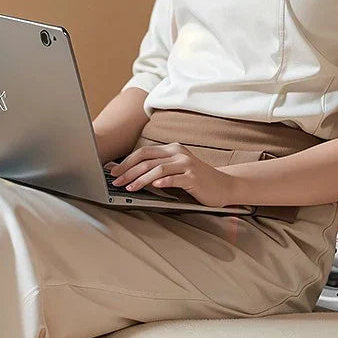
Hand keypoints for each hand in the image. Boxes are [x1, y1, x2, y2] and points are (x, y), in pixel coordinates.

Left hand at [108, 142, 241, 208]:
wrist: (223, 186)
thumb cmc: (196, 180)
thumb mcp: (176, 170)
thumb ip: (158, 169)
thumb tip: (131, 175)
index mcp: (172, 149)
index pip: (143, 152)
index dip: (126, 162)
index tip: (113, 172)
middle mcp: (178, 153)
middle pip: (147, 160)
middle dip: (128, 171)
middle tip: (116, 181)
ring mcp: (187, 164)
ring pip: (158, 169)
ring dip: (140, 179)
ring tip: (129, 188)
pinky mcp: (194, 177)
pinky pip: (175, 179)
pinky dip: (163, 182)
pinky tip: (154, 187)